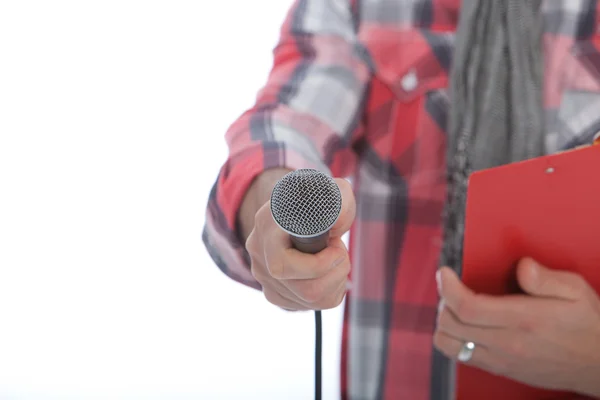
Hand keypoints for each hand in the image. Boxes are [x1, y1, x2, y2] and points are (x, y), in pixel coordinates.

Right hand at [245, 177, 354, 310]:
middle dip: (334, 272)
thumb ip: (340, 202)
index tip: (336, 243)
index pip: (285, 263)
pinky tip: (328, 271)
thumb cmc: (316, 201)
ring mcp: (263, 275)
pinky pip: (308, 305)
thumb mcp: (333, 193)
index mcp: (266, 223)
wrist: (297, 209)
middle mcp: (259, 252)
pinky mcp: (274, 292)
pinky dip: (329, 290)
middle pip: (304, 288)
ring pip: (309, 299)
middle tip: (339, 251)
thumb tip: (337, 226)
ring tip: (335, 258)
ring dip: (335, 279)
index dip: (319, 263)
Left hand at [433, 258, 599, 395]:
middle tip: (451, 286)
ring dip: (444, 322)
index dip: (448, 287)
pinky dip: (452, 339)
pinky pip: (460, 357)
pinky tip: (464, 325)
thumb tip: (523, 266)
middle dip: (443, 300)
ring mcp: (501, 359)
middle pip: (451, 324)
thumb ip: (545, 278)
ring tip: (455, 306)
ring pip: (448, 344)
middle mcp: (507, 343)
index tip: (444, 272)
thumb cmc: (589, 325)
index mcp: (523, 319)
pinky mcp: (499, 369)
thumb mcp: (576, 291)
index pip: (468, 307)